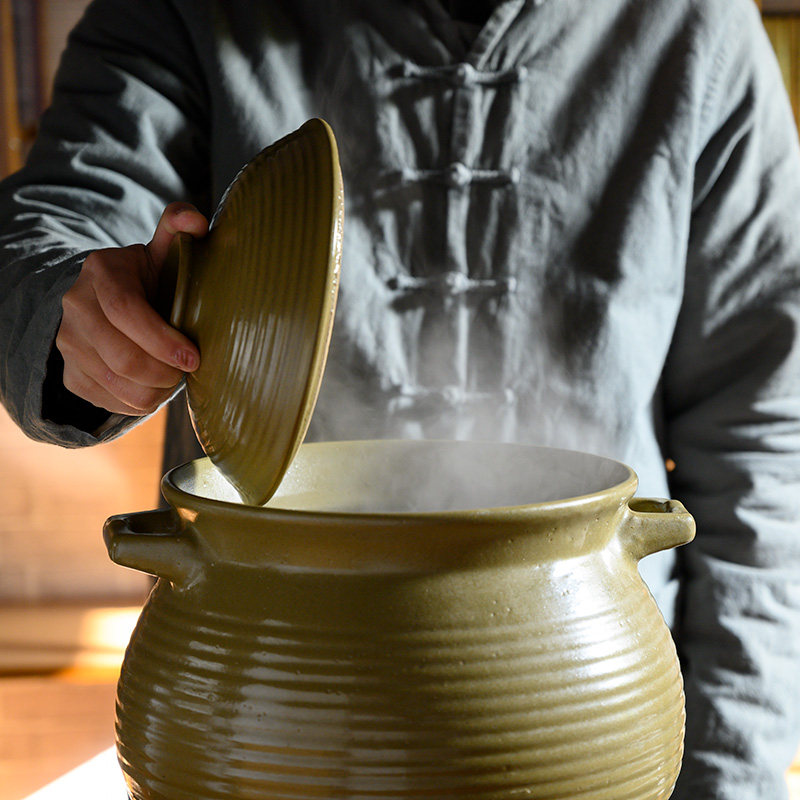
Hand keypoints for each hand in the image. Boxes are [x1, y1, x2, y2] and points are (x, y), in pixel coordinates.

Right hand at [56, 202, 208, 414]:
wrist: (102, 301)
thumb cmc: (145, 278)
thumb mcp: (159, 250)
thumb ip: (178, 228)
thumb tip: (198, 223)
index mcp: (102, 272)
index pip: (126, 311)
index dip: (162, 340)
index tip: (193, 358)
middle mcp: (75, 307)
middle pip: (122, 357)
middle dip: (164, 373)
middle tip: (188, 371)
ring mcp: (68, 343)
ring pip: (117, 385)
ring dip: (156, 391)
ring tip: (174, 379)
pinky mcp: (70, 374)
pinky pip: (109, 403)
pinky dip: (139, 402)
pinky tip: (155, 386)